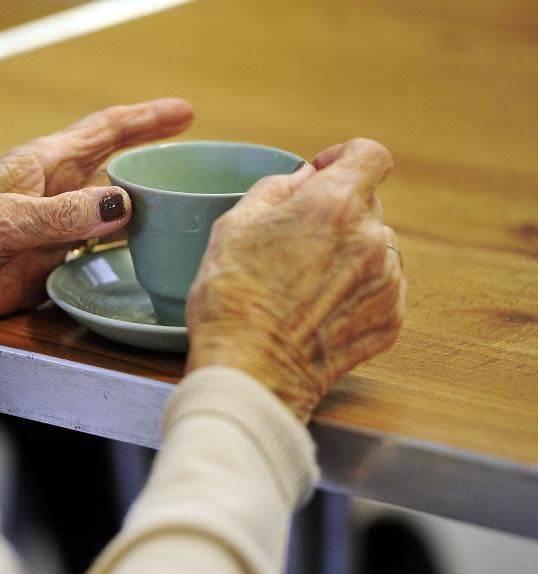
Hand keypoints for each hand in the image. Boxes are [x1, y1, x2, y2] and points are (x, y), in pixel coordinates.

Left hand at [0, 98, 194, 332]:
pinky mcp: (43, 270)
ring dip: (144, 215)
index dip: (145, 120)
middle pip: (115, 172)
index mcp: (40, 165)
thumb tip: (124, 205)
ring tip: (187, 216)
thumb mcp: (4, 219)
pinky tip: (145, 262)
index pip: (103, 132)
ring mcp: (50, 233)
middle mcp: (51, 194)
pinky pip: (93, 259)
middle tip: (200, 169)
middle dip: (155, 165)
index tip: (185, 111)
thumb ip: (62, 215)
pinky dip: (121, 257)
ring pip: (109, 217)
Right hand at [184, 139, 405, 422]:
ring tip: (303, 283)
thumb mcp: (234, 224)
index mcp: (335, 204)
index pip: (370, 155)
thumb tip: (304, 178)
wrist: (247, 371)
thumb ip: (276, 188)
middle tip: (294, 240)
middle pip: (367, 205)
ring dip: (348, 254)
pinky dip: (356, 291)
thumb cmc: (231, 297)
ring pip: (375, 248)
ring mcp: (387, 283)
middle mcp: (372, 239)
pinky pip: (381, 289)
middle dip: (336, 212)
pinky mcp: (389, 321)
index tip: (322, 172)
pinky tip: (318, 308)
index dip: (345, 157)